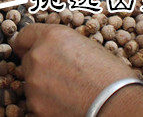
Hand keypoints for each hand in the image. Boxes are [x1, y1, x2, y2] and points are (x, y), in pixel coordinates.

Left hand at [12, 24, 142, 116]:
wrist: (118, 105)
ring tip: (68, 92)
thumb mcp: (88, 47)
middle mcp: (38, 56)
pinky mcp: (35, 106)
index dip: (27, 44)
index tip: (27, 49)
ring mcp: (34, 83)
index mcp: (52, 37)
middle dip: (39, 67)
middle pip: (28, 60)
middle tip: (60, 77)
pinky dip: (46, 104)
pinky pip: (35, 102)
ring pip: (31, 83)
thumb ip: (63, 46)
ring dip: (43, 87)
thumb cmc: (112, 77)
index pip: (24, 36)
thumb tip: (54, 52)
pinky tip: (65, 104)